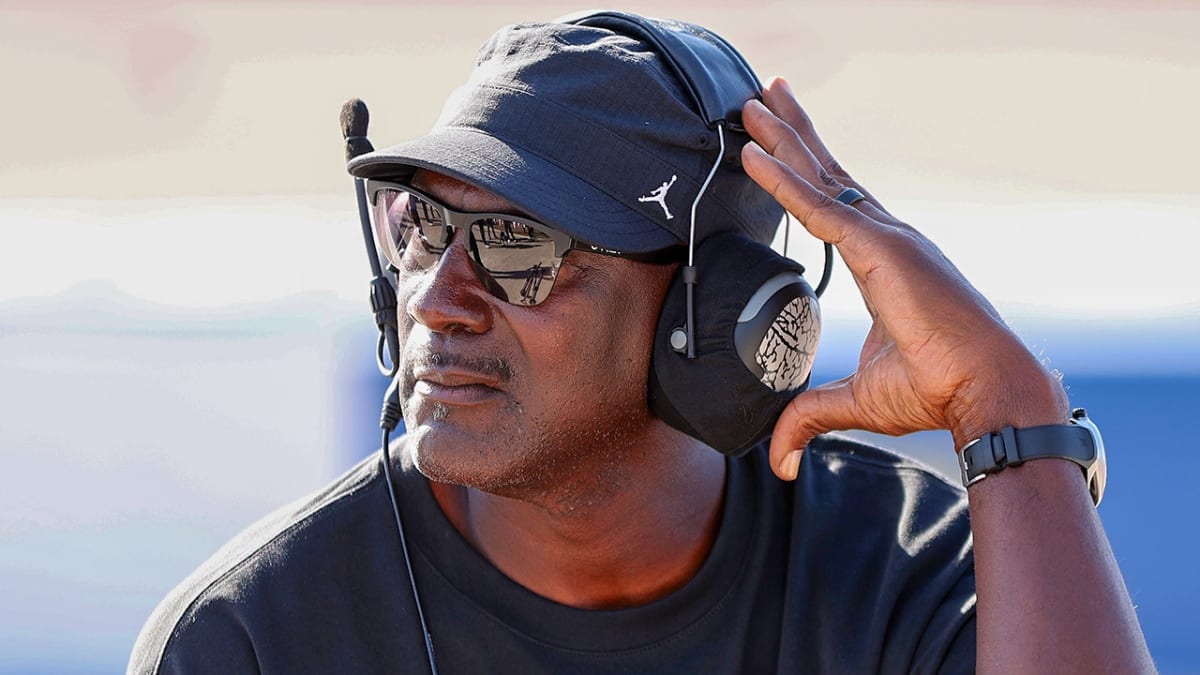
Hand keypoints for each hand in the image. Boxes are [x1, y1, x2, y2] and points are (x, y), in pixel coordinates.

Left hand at [740, 77, 1068, 480]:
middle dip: (793, 134)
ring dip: (784, 138)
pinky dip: (784, 180)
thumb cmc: (937, 391)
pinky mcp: (883, 250)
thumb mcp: (856, 401)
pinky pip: (820, 207)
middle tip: (762, 98)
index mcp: (886, 260)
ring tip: (753, 102)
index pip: (836, 204)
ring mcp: (888, 238)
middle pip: (828, 173)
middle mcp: (887, 237)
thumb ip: (810, 416)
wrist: (984, 394)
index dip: (805, 173)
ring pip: (823, 176)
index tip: (778, 145)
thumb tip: (781, 458)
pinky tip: (753, 156)